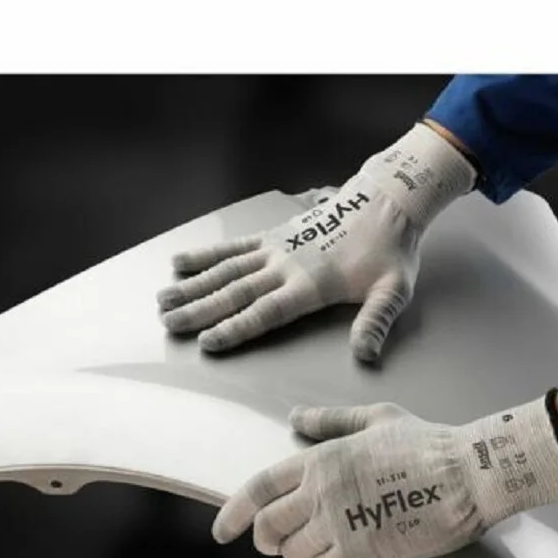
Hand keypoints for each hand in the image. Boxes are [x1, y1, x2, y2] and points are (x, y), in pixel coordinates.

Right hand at [156, 123, 475, 361]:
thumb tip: (365, 355)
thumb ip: (376, 321)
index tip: (207, 341)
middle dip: (201, 310)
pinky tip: (179, 262)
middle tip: (169, 325)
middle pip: (236, 291)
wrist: (385, 202)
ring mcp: (276, 248)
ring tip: (163, 300)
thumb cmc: (390, 251)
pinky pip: (233, 247)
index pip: (266, 311)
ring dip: (194, 286)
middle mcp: (286, 265)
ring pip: (226, 269)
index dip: (236, 327)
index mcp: (312, 283)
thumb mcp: (394, 289)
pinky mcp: (273, 235)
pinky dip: (205, 254)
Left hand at [211, 393, 557, 557]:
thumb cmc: (428, 441)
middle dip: (265, 541)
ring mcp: (341, 524)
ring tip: (316, 555)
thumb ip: (331, 419)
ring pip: (294, 556)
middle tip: (277, 545)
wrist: (468, 472)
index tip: (221, 531)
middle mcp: (322, 491)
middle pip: (269, 527)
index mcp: (322, 458)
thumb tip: (296, 417)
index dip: (233, 512)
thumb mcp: (376, 418)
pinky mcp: (364, 553)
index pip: (259, 487)